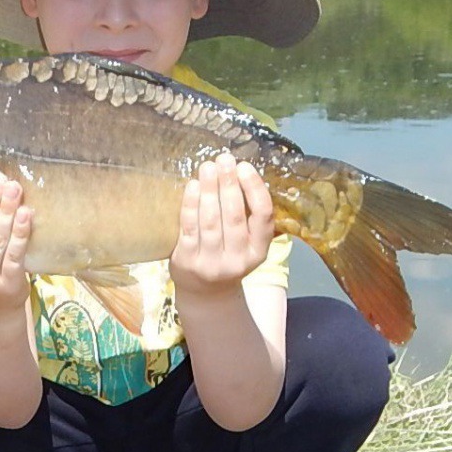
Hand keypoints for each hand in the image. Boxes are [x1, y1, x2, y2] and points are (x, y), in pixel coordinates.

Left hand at [169, 152, 274, 296]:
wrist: (205, 293)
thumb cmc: (228, 255)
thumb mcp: (247, 244)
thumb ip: (248, 216)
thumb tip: (239, 171)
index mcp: (258, 252)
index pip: (263, 217)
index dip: (255, 189)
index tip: (245, 167)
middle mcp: (238, 260)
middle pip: (234, 216)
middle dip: (229, 184)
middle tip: (224, 159)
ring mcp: (211, 263)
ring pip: (211, 221)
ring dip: (210, 190)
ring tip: (208, 167)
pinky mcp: (188, 261)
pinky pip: (189, 228)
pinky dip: (191, 205)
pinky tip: (193, 186)